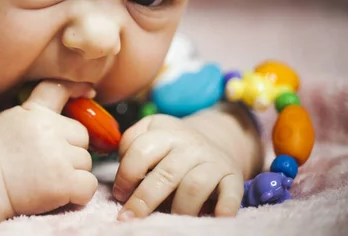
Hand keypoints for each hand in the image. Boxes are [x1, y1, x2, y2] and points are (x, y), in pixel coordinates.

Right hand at [0, 81, 98, 216]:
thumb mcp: (10, 119)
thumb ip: (35, 114)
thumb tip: (59, 116)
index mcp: (35, 112)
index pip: (60, 89)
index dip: (77, 88)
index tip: (88, 91)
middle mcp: (51, 130)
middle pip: (82, 136)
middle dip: (71, 148)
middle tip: (50, 161)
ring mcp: (59, 156)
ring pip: (86, 162)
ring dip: (74, 172)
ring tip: (49, 178)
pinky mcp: (64, 182)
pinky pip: (88, 185)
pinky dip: (79, 191)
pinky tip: (61, 193)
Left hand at [113, 114, 243, 219]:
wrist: (212, 140)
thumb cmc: (170, 145)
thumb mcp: (149, 133)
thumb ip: (130, 145)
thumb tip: (120, 178)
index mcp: (164, 131)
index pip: (141, 151)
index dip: (126, 175)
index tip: (120, 194)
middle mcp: (190, 144)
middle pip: (166, 173)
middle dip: (144, 200)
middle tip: (131, 217)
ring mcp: (213, 160)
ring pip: (194, 186)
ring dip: (178, 208)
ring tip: (166, 221)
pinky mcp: (232, 176)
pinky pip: (230, 194)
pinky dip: (223, 209)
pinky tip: (211, 219)